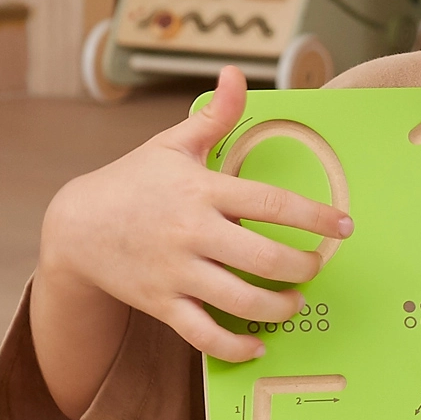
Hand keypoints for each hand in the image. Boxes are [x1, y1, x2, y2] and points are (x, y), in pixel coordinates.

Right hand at [29, 67, 353, 415]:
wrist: (76, 226)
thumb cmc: (134, 181)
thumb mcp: (173, 144)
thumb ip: (215, 115)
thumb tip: (235, 73)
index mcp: (203, 191)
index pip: (272, 203)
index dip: (316, 216)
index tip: (344, 226)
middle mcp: (192, 233)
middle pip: (264, 257)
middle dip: (302, 267)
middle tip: (316, 267)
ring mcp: (176, 272)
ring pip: (240, 300)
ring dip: (278, 307)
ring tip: (294, 302)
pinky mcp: (161, 303)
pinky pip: (203, 334)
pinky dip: (234, 346)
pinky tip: (257, 343)